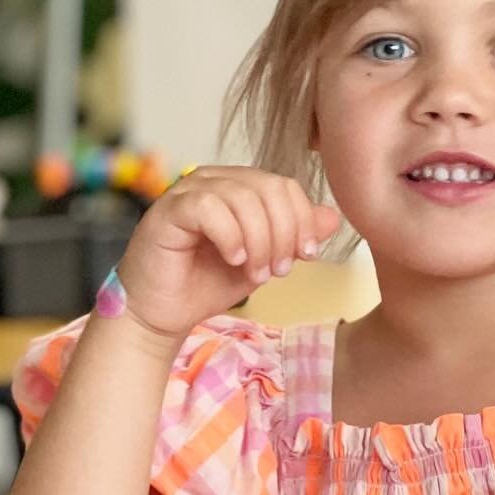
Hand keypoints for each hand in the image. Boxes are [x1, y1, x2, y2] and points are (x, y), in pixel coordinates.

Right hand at [114, 166, 340, 340]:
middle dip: (284, 233)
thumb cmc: (206, 285)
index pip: (284, 185)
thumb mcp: (263, 262)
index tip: (306, 256)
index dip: (303, 219)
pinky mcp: (168, 209)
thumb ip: (293, 238)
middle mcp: (213, 181)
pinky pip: (209, 206)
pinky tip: (233, 259)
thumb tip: (333, 217)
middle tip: (278, 272)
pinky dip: (230, 235)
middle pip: (269, 188)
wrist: (162, 314)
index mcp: (237, 187)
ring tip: (256, 274)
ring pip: (242, 196)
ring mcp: (188, 191)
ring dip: (260, 241)